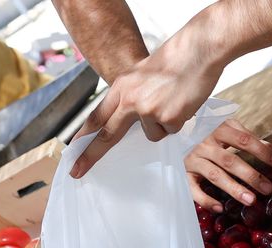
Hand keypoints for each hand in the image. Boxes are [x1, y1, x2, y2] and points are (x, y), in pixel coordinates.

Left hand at [70, 29, 221, 177]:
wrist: (198, 51)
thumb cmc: (177, 61)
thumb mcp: (143, 74)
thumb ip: (133, 95)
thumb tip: (134, 119)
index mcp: (121, 87)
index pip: (97, 116)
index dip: (83, 135)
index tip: (72, 151)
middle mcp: (130, 100)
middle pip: (108, 135)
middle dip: (91, 156)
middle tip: (77, 172)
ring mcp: (148, 110)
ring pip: (152, 134)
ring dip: (164, 125)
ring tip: (175, 102)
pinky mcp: (168, 119)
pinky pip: (172, 131)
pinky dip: (179, 121)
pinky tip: (184, 104)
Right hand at [187, 120, 271, 211]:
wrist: (172, 131)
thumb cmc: (208, 135)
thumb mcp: (227, 130)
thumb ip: (247, 138)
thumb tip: (270, 147)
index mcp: (218, 130)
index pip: (243, 140)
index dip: (262, 151)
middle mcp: (204, 144)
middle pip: (230, 161)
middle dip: (250, 175)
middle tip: (267, 188)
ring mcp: (193, 159)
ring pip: (215, 175)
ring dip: (233, 189)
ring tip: (251, 200)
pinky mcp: (183, 173)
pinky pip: (193, 189)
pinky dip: (205, 200)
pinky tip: (220, 208)